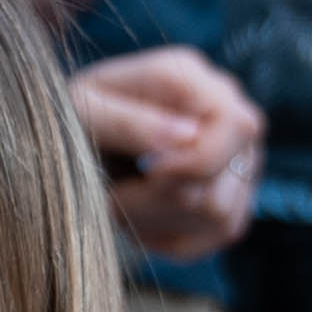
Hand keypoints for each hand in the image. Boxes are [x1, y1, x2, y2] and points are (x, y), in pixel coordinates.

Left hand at [71, 45, 264, 261]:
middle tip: (114, 193)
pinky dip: (173, 236)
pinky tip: (141, 215)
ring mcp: (238, 151)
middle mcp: (226, 109)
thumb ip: (128, 122)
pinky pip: (220, 232)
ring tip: (121, 201)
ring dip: (159, 220)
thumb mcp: (83, 113)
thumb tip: (187, 137)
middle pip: (227, 178)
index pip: (235, 125)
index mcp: (188, 75)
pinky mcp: (235, 192)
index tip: (147, 171)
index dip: (197, 161)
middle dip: (162, 198)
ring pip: (221, 214)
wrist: (77, 138)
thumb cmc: (74, 117)